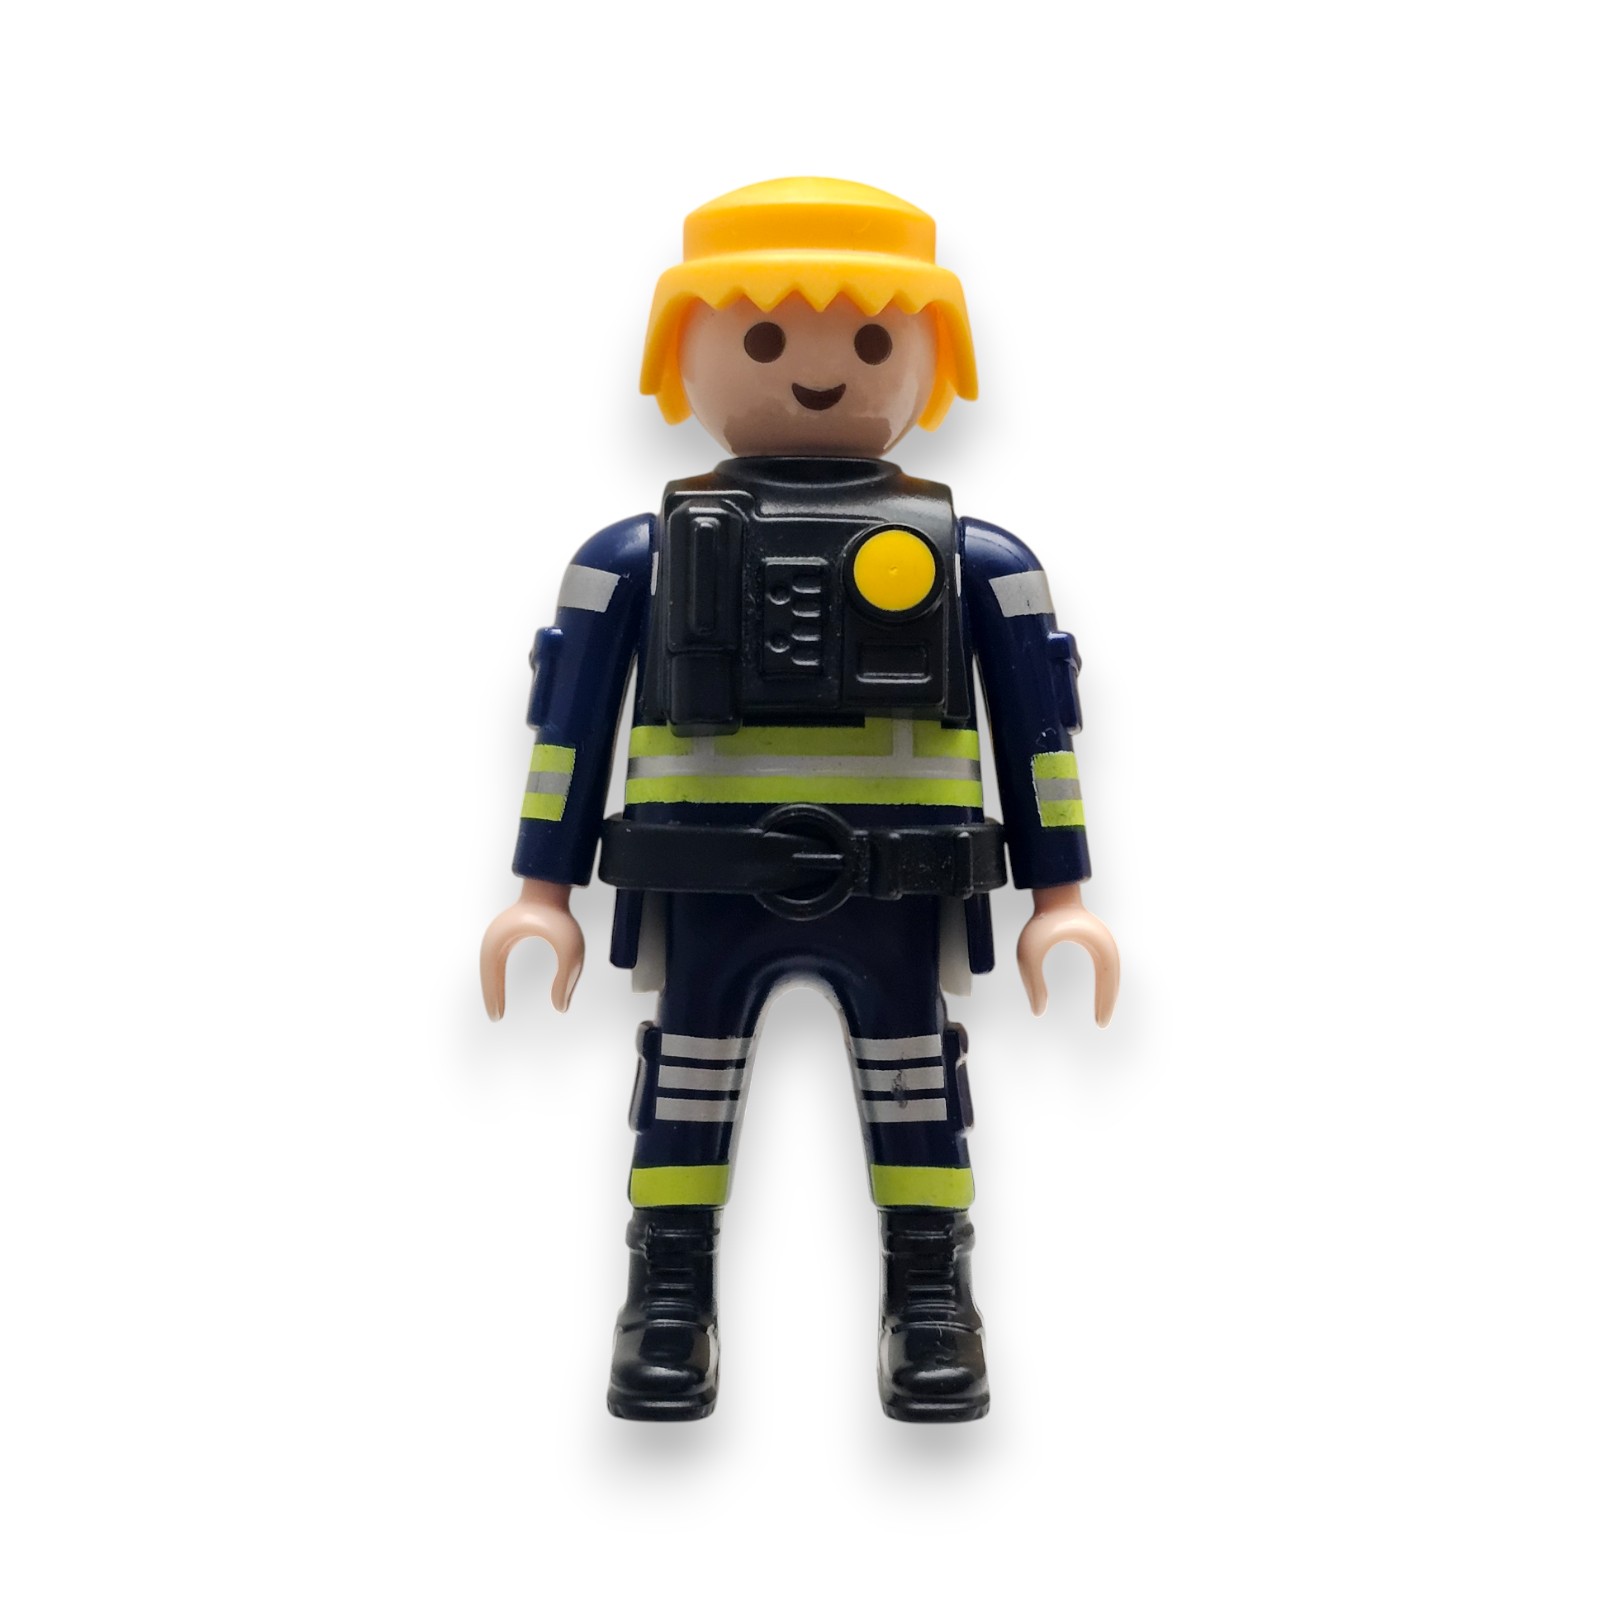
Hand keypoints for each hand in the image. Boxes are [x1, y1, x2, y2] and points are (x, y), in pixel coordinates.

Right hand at [480, 878, 584, 1017]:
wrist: (552, 886)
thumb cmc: (560, 915)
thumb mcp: (570, 950)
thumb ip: (567, 978)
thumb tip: (561, 1007)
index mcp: (501, 940)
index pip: (492, 975)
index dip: (494, 997)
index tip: (497, 1017)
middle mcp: (495, 936)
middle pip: (487, 972)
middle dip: (491, 995)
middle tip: (496, 1017)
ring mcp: (500, 932)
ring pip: (490, 966)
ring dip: (492, 985)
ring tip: (497, 1007)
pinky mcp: (508, 931)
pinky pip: (497, 958)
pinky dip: (496, 975)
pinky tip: (501, 987)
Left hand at [1017, 883, 1119, 1026]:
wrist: (1050, 893)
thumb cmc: (1040, 920)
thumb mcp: (1029, 954)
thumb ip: (1032, 982)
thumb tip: (1038, 1011)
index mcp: (1097, 944)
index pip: (1108, 980)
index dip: (1105, 1001)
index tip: (1100, 1022)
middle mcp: (1105, 942)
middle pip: (1113, 978)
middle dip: (1108, 1001)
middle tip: (1102, 1023)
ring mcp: (1102, 940)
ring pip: (1111, 973)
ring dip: (1108, 992)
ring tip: (1101, 1015)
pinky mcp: (1095, 940)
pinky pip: (1105, 966)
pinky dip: (1105, 983)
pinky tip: (1100, 996)